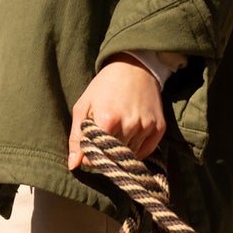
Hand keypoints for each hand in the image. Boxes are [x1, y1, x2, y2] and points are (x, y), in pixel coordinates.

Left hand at [68, 56, 165, 170]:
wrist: (134, 67)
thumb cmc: (104, 87)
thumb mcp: (83, 107)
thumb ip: (76, 137)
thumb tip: (73, 165)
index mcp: (108, 120)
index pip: (97, 157)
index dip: (91, 155)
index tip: (90, 146)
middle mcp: (129, 125)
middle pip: (114, 157)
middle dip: (106, 153)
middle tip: (104, 136)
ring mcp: (146, 126)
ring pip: (130, 155)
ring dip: (121, 151)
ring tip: (118, 130)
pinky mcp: (159, 127)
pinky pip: (146, 151)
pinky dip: (136, 149)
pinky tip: (130, 135)